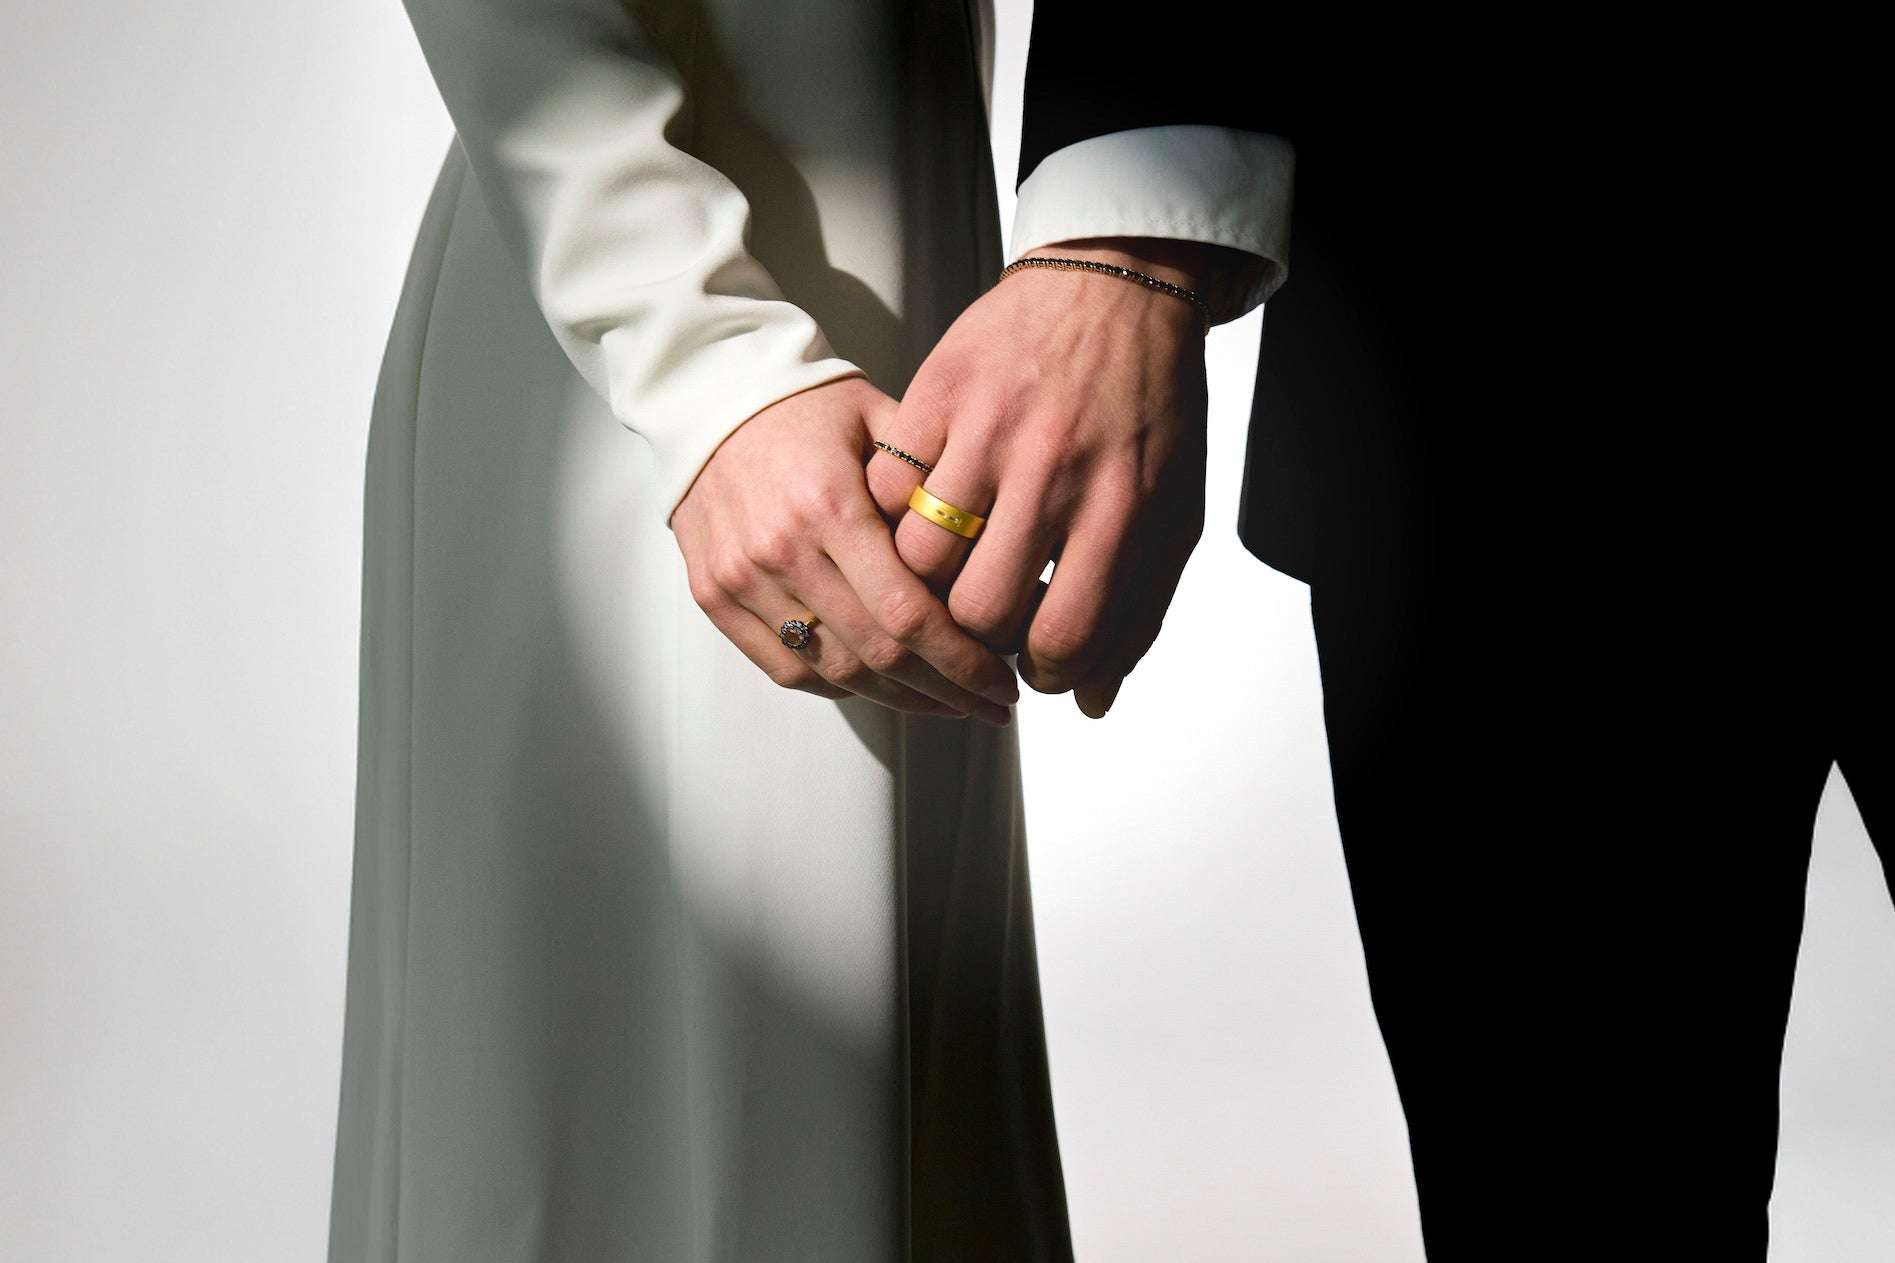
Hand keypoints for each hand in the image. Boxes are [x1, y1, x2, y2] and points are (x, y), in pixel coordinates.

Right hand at [673, 376, 1018, 722]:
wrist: (712, 396)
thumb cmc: (807, 406)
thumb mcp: (883, 422)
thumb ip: (933, 487)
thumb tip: (996, 559)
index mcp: (829, 505)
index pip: (908, 613)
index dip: (963, 661)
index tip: (1003, 682)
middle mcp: (780, 550)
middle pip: (877, 654)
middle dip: (946, 690)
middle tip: (990, 703)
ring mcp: (741, 579)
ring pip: (834, 672)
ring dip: (899, 698)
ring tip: (947, 701)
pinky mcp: (714, 596)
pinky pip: (786, 669)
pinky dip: (840, 686)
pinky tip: (884, 686)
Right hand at [866, 238, 1222, 716]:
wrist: (1116, 286)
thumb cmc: (1149, 405)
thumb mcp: (1172, 510)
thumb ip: (1138, 612)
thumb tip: (1092, 701)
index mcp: (1123, 504)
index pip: (1065, 637)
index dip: (1042, 675)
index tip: (1034, 671)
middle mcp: (1053, 468)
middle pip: (979, 610)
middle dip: (976, 641)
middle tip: (984, 629)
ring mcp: (988, 429)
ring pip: (919, 560)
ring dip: (929, 584)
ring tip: (949, 579)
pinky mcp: (937, 396)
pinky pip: (888, 491)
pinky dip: (894, 518)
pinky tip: (920, 517)